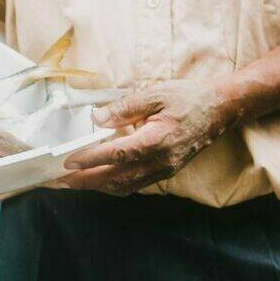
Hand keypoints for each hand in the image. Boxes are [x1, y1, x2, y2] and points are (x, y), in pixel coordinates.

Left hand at [58, 78, 236, 195]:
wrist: (219, 110)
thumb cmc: (188, 98)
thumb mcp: (156, 93)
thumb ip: (125, 107)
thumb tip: (98, 118)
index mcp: (156, 140)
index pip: (117, 154)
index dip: (91, 159)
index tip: (69, 161)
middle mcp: (159, 161)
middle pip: (116, 178)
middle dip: (85, 181)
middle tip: (60, 181)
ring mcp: (163, 170)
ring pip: (124, 186)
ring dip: (97, 187)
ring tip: (74, 183)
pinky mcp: (165, 171)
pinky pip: (135, 185)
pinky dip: (113, 185)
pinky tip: (101, 180)